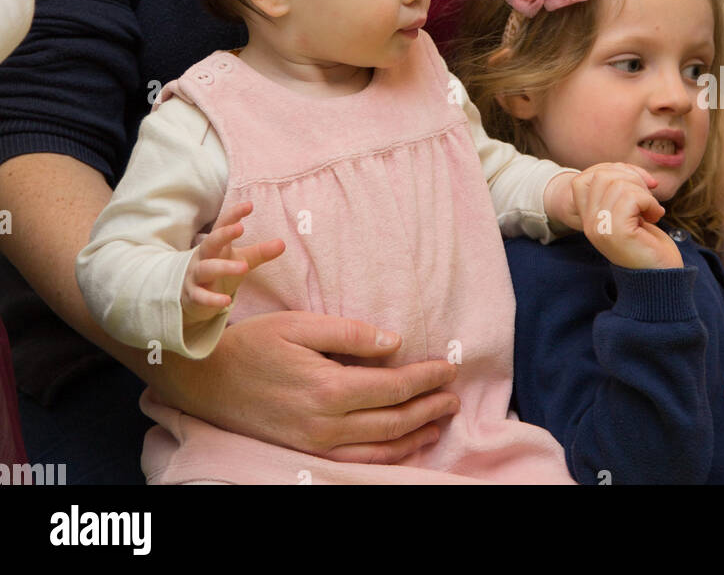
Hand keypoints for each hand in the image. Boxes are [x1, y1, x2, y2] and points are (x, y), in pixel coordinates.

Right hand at [149, 310, 461, 462]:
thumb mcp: (300, 324)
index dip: (425, 378)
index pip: (392, 386)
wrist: (207, 380)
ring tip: (439, 420)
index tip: (448, 367)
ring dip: (414, 435)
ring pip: (379, 448)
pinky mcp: (306, 452)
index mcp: (328, 387)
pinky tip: (402, 445)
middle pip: (392, 420)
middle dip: (428, 407)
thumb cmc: (253, 344)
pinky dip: (387, 457)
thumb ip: (350, 334)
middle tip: (453, 395)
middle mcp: (326, 423)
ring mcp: (316, 443)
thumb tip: (394, 342)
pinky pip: (357, 463)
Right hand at [181, 200, 284, 324]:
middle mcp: (203, 256)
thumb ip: (260, 252)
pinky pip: (200, 296)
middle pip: (210, 241)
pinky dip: (212, 299)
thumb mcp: (242, 259)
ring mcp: (196, 275)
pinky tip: (226, 301)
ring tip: (244, 267)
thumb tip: (283, 243)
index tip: (249, 205)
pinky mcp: (193, 295)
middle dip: (224, 234)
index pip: (222, 225)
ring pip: (206, 268)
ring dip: (224, 267)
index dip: (234, 215)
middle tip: (240, 228)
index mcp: (216, 244)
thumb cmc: (220, 270)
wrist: (193, 296)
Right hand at [569, 162, 683, 270]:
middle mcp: (589, 223)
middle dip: (631, 178)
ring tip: (651, 211)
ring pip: (617, 183)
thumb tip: (629, 170)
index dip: (612, 171)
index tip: (638, 184)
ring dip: (643, 192)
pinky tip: (654, 216)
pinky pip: (631, 197)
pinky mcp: (617, 232)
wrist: (662, 280)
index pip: (585, 178)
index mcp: (589, 218)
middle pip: (601, 175)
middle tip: (647, 199)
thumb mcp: (629, 212)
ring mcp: (600, 228)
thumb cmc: (649, 246)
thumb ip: (620, 191)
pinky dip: (649, 202)